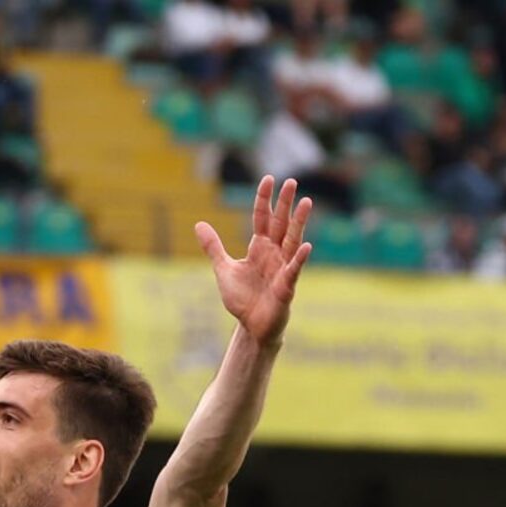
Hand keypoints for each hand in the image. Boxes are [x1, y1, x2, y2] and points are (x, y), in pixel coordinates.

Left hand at [195, 176, 312, 346]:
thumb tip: (198, 224)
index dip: (264, 199)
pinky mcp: (286, 286)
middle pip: (280, 223)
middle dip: (285, 204)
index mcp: (259, 247)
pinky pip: (294, 270)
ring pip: (292, 240)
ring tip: (307, 202)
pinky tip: (306, 246)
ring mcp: (282, 268)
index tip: (269, 179)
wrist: (251, 327)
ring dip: (299, 222)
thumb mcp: (223, 269)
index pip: (262, 218)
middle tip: (292, 181)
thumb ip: (213, 247)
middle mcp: (273, 253)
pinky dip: (299, 259)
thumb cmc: (242, 299)